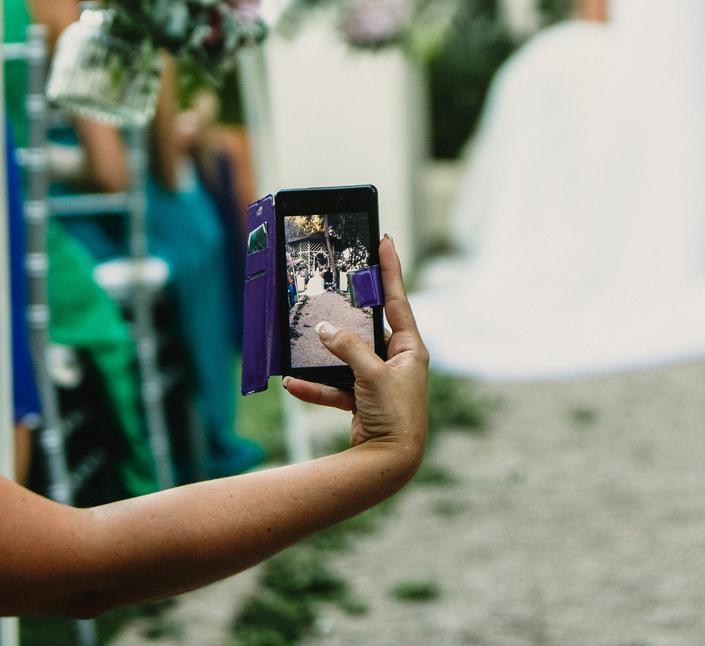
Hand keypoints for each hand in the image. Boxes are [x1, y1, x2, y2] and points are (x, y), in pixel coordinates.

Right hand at [285, 237, 428, 459]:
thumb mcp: (373, 376)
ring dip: (325, 356)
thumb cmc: (394, 416)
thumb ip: (349, 349)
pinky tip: (294, 384)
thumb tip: (325, 328)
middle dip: (347, 314)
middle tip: (334, 284)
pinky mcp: (363, 399)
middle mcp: (397, 361)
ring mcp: (379, 380)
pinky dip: (317, 386)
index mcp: (410, 349)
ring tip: (304, 340)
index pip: (398, 300)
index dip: (390, 271)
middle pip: (368, 327)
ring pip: (347, 357)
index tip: (385, 241)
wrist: (390, 463)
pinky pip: (336, 386)